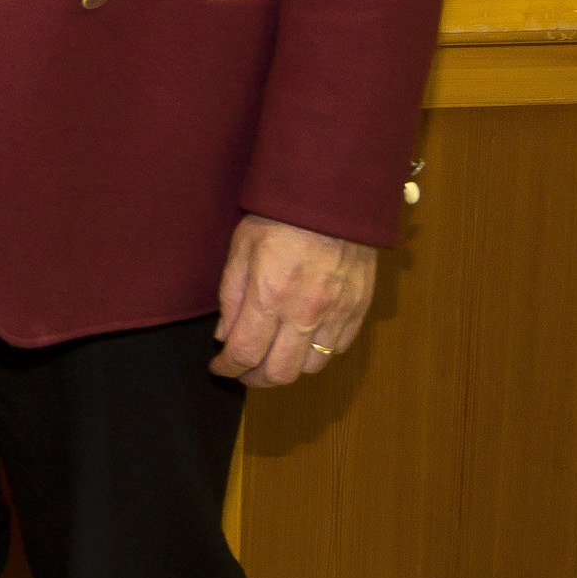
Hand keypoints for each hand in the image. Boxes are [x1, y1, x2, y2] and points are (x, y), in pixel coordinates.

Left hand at [213, 213, 376, 385]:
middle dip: (254, 379)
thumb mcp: (241, 247)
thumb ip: (231, 295)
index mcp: (269, 296)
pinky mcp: (358, 312)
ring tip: (271, 358)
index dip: (227, 368)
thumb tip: (224, 335)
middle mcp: (304, 314)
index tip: (218, 367)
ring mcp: (335, 316)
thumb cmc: (280, 216)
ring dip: (287, 370)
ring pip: (310, 369)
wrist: (334, 198)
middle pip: (279, 373)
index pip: (244, 353)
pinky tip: (301, 343)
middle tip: (242, 371)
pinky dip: (316, 355)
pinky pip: (337, 350)